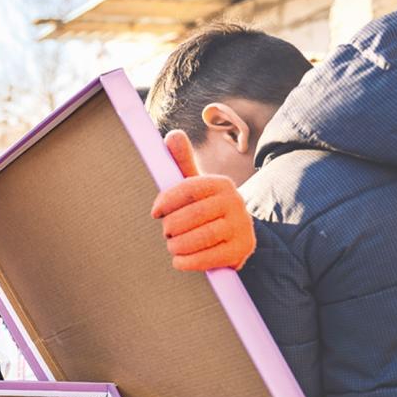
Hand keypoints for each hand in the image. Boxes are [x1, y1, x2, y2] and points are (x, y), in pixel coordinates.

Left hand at [150, 130, 256, 271]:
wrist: (233, 237)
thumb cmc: (204, 209)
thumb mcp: (194, 186)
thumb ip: (181, 162)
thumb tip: (172, 135)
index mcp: (221, 184)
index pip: (187, 189)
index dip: (166, 202)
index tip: (155, 213)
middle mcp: (236, 202)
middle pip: (191, 216)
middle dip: (171, 228)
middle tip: (167, 234)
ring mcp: (241, 226)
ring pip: (199, 238)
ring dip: (178, 246)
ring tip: (173, 246)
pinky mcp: (241, 250)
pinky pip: (208, 258)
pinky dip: (188, 261)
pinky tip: (180, 261)